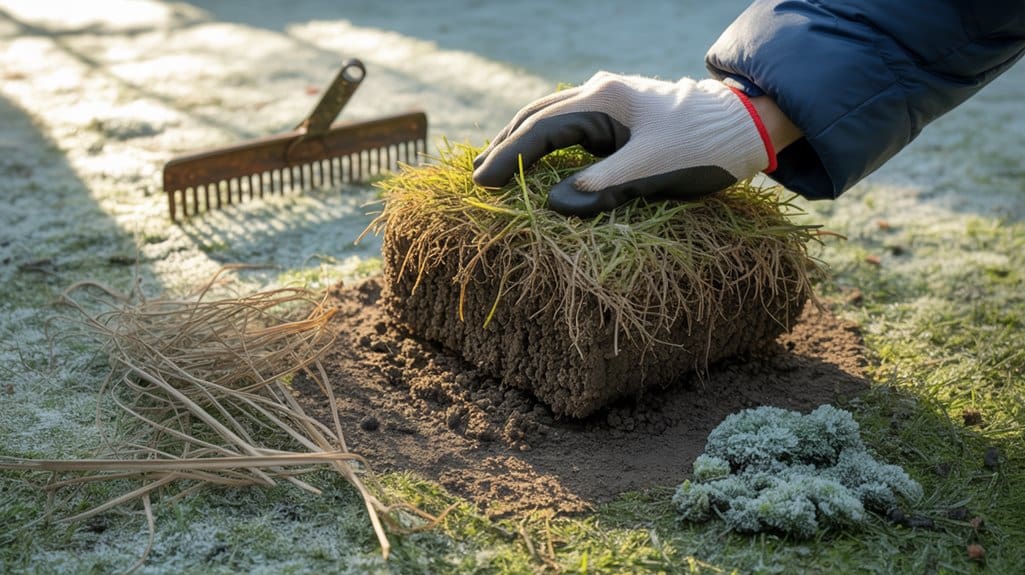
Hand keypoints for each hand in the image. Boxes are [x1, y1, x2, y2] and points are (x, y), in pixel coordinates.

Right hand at [472, 72, 776, 216]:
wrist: (748, 125)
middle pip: (537, 116)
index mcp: (604, 100)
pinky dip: (547, 144)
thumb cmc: (703, 147)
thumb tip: (550, 205)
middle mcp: (601, 92)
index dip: (507, 158)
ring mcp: (611, 100)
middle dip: (506, 146)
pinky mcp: (622, 114)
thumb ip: (600, 187)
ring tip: (495, 168)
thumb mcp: (652, 171)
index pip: (540, 130)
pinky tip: (537, 160)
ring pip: (552, 118)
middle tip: (477, 178)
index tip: (481, 185)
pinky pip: (571, 127)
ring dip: (523, 143)